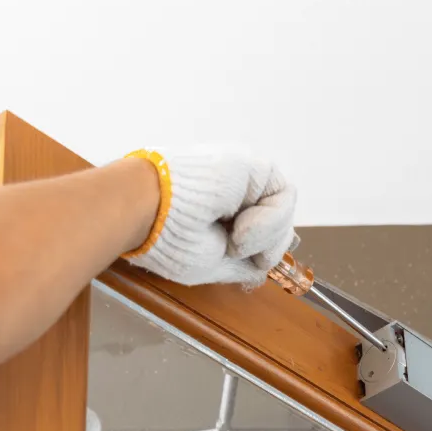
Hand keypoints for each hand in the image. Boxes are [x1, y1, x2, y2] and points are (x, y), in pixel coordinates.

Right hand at [123, 148, 296, 286]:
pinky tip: (239, 227)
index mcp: (221, 214)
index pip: (263, 236)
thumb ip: (244, 264)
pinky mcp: (252, 165)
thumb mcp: (213, 264)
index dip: (262, 254)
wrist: (147, 210)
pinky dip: (268, 222)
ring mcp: (244, 179)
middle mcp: (235, 194)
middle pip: (278, 224)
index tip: (240, 261)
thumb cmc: (167, 238)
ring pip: (284, 213)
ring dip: (263, 238)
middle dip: (265, 248)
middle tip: (234, 250)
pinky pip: (284, 196)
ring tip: (231, 239)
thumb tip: (265, 262)